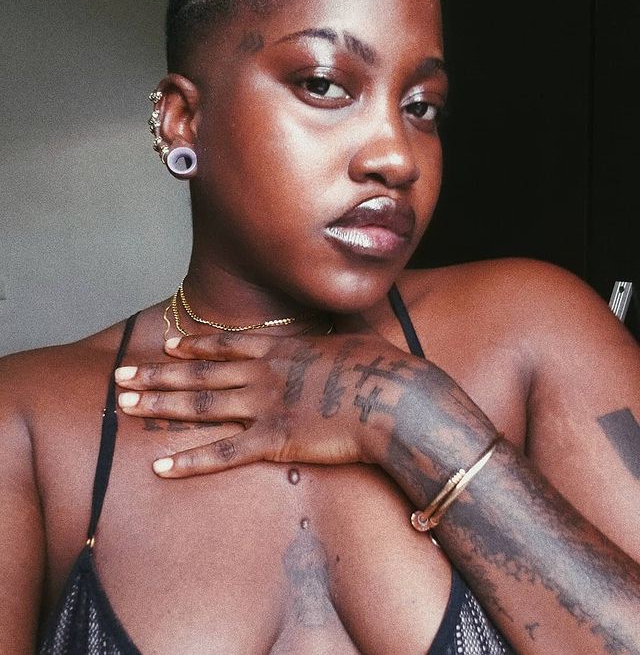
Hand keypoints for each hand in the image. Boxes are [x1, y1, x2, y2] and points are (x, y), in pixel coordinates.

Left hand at [115, 331, 419, 477]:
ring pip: (200, 406)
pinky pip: (223, 453)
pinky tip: (160, 467)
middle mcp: (263, 373)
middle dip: (157, 376)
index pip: (226, 346)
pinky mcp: (272, 440)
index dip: (194, 346)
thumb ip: (341, 327)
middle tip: (121, 376)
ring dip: (160, 407)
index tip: (167, 346)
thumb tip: (348, 310)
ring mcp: (264, 405)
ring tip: (124, 407)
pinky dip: (190, 462)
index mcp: (282, 349)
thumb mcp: (357, 337)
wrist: (394, 399)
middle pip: (199, 374)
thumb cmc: (381, 368)